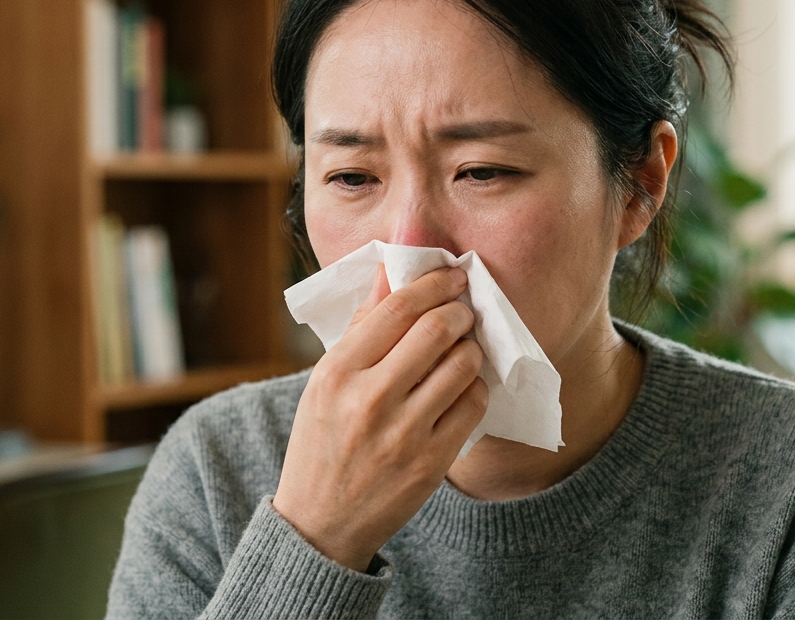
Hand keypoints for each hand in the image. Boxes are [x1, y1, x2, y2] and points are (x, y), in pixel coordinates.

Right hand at [272, 264, 489, 571]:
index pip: (397, 308)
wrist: (320, 523)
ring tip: (461, 351)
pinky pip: (473, 405)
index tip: (451, 276)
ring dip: (470, 350)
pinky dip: (473, 388)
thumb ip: (362, 326)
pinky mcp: (431, 462)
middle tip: (463, 312)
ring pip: (462, 364)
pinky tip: (460, 390)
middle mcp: (369, 399)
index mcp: (337, 372)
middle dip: (460, 312)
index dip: (433, 284)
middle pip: (437, 330)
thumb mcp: (326, 381)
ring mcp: (403, 433)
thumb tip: (391, 271)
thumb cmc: (323, 440)